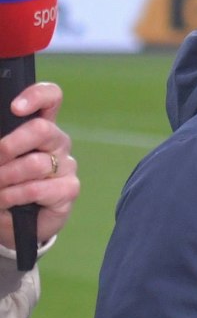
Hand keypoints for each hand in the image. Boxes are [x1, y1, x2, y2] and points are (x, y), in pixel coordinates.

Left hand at [0, 83, 80, 248]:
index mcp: (37, 127)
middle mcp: (56, 142)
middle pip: (43, 129)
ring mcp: (66, 165)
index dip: (36, 96)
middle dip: (9, 146)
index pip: (51, 98)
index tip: (15, 109)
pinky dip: (14, 196)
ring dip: (5, 178)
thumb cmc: (2, 185)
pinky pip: (39, 189)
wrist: (11, 221)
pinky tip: (4, 201)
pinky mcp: (69, 189)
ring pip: (36, 163)